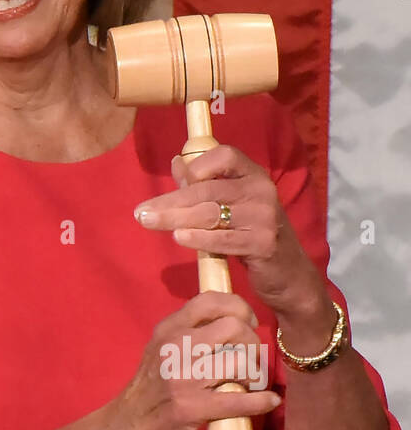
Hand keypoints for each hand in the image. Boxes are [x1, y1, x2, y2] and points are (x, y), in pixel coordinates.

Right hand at [110, 291, 281, 429]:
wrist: (124, 429)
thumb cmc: (149, 390)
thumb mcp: (160, 350)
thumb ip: (188, 333)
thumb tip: (232, 322)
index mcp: (168, 329)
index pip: (211, 301)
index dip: (239, 308)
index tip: (248, 324)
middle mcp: (175, 347)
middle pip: (233, 327)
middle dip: (252, 344)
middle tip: (250, 360)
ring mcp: (183, 378)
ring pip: (240, 360)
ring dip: (255, 374)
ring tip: (250, 384)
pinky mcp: (191, 408)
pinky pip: (238, 400)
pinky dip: (260, 401)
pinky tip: (267, 402)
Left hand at [132, 143, 326, 316]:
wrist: (287, 275)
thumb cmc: (252, 235)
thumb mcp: (231, 206)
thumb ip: (204, 185)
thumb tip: (176, 161)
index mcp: (254, 175)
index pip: (225, 155)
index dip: (199, 165)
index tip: (177, 181)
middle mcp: (262, 190)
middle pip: (208, 190)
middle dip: (171, 201)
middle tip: (141, 212)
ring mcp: (265, 217)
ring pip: (210, 214)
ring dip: (175, 219)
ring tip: (149, 223)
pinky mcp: (264, 243)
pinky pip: (223, 239)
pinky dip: (198, 238)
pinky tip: (178, 237)